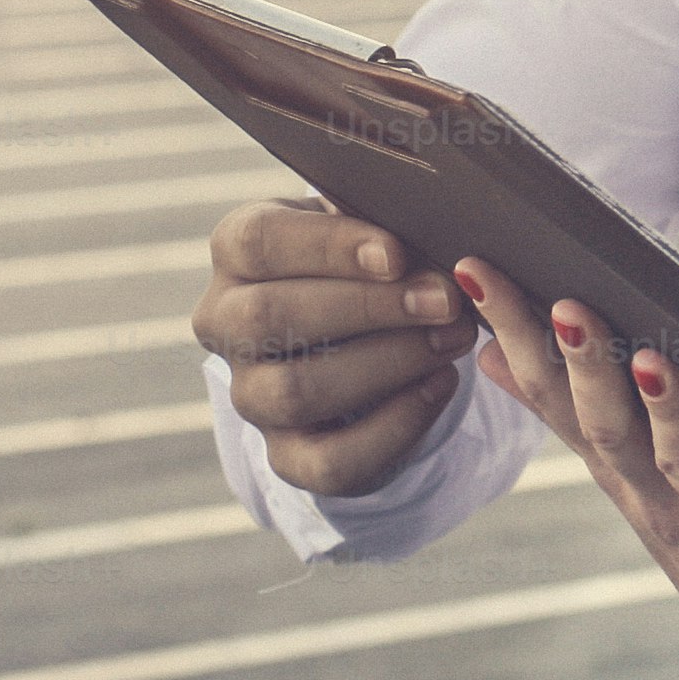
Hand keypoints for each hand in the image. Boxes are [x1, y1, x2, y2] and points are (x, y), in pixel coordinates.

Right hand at [190, 198, 475, 494]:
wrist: (369, 337)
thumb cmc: (374, 263)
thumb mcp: (372, 226)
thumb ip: (389, 220)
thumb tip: (439, 219)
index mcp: (238, 252)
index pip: (257, 241)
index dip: (327, 247)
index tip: (396, 253)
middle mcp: (226, 323)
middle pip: (270, 317)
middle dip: (369, 308)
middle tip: (446, 299)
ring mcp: (251, 395)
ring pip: (295, 391)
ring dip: (387, 363)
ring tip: (452, 338)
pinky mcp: (287, 455)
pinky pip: (329, 460)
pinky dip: (394, 426)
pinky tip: (440, 385)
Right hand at [461, 260, 678, 679]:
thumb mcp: (627, 479)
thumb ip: (569, 416)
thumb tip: (493, 352)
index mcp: (620, 472)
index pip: (555, 396)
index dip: (516, 334)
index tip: (474, 270)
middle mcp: (657, 498)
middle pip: (611, 428)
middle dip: (585, 367)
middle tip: (566, 304)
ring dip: (669, 413)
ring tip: (656, 361)